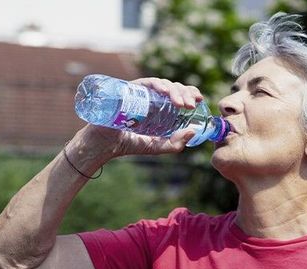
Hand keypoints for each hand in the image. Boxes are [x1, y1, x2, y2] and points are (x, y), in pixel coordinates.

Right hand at [75, 78, 203, 158]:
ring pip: (163, 84)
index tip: (200, 100)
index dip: (190, 93)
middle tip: (192, 105)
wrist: (106, 144)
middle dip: (186, 93)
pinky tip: (165, 92)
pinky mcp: (129, 89)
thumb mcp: (157, 147)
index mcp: (161, 106)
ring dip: (175, 91)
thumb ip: (175, 144)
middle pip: (173, 88)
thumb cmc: (130, 143)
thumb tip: (193, 132)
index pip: (179, 94)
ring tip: (182, 104)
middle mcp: (152, 96)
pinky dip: (157, 85)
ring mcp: (141, 92)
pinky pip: (146, 82)